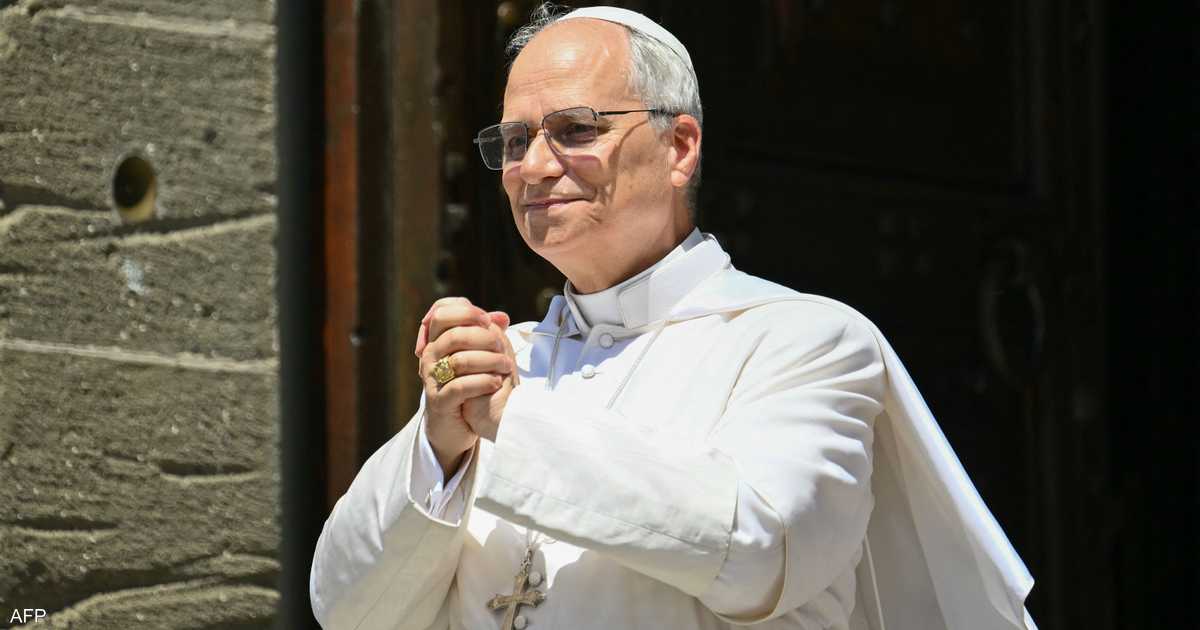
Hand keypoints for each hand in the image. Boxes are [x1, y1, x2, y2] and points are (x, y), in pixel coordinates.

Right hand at [416, 298, 512, 476]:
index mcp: (437, 340)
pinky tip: (497, 383)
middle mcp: (430, 355)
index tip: (487, 320)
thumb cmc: (468, 386)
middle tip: (500, 345)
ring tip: (507, 366)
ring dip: (489, 360)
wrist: (455, 424)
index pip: (442, 311)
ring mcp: (432, 378)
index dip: (466, 310)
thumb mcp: (478, 357)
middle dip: (482, 336)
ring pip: (458, 360)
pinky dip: (482, 382)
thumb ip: (488, 335)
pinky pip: (460, 386)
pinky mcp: (439, 401)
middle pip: (451, 333)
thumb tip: (502, 317)